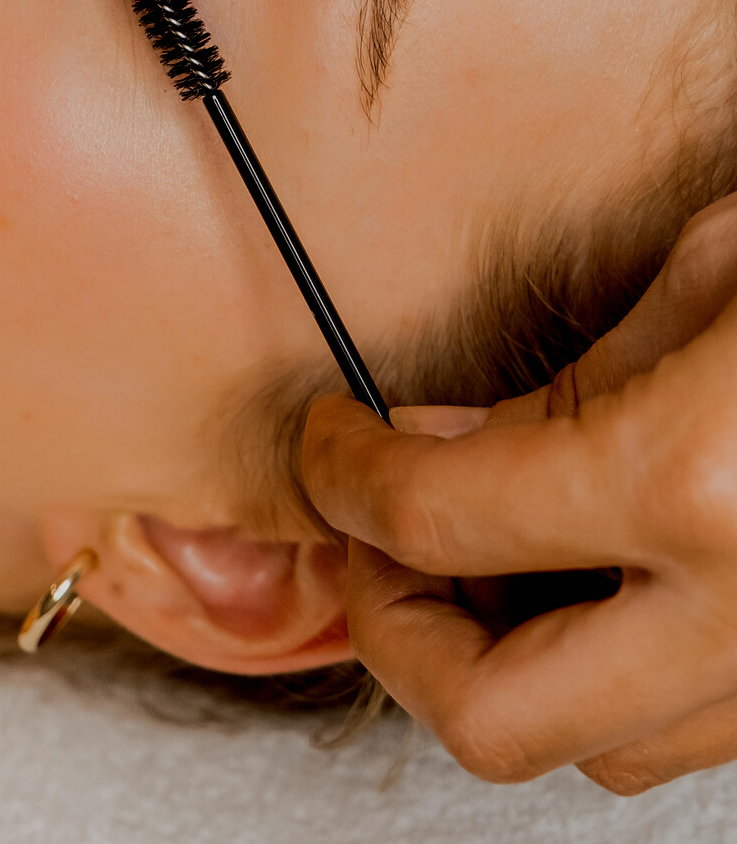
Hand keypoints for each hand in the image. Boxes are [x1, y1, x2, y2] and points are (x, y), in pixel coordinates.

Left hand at [302, 193, 736, 793]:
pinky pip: (683, 720)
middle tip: (360, 544)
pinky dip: (597, 670)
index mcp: (699, 485)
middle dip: (394, 634)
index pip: (440, 519)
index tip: (327, 449)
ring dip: (493, 665)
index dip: (347, 482)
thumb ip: (565, 388)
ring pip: (596, 745)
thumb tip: (435, 445)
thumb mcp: (713, 278)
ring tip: (453, 568)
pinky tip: (572, 585)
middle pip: (495, 719)